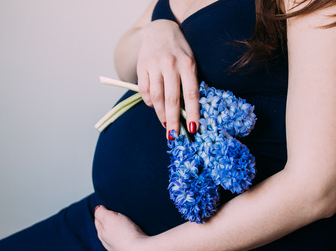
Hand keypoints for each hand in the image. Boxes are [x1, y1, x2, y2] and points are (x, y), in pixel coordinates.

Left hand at [94, 205, 155, 250]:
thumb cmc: (126, 234)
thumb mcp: (110, 218)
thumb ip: (102, 213)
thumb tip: (97, 209)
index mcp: (101, 234)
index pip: (98, 220)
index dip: (102, 212)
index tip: (107, 207)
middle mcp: (107, 243)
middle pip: (106, 229)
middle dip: (109, 221)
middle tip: (116, 213)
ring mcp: (117, 250)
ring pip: (115, 237)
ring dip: (118, 230)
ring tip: (125, 224)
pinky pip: (124, 243)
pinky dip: (125, 238)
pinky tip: (130, 235)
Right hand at [137, 19, 199, 137]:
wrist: (159, 30)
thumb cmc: (179, 51)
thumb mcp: (190, 62)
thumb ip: (189, 82)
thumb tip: (188, 111)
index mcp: (187, 64)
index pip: (191, 93)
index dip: (193, 113)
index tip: (193, 129)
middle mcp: (170, 64)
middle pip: (171, 99)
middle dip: (173, 120)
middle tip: (174, 136)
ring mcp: (154, 65)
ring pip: (156, 97)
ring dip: (160, 114)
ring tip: (166, 125)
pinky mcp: (142, 67)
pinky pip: (144, 90)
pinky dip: (149, 102)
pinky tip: (153, 106)